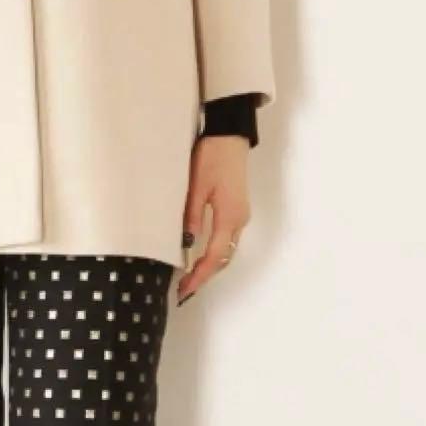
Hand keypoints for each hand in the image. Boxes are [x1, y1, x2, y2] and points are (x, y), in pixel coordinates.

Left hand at [176, 135, 250, 303]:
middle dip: (205, 275)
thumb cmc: (212, 157)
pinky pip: (227, 237)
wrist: (229, 136)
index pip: (215, 256)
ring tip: (190, 276)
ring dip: (210, 264)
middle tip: (185, 289)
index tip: (186, 290)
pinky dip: (214, 250)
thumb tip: (187, 244)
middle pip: (224, 257)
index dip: (200, 275)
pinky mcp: (237, 207)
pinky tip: (201, 253)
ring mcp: (240, 214)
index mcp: (229, 217)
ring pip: (227, 249)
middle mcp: (239, 220)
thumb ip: (192, 216)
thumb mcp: (197, 186)